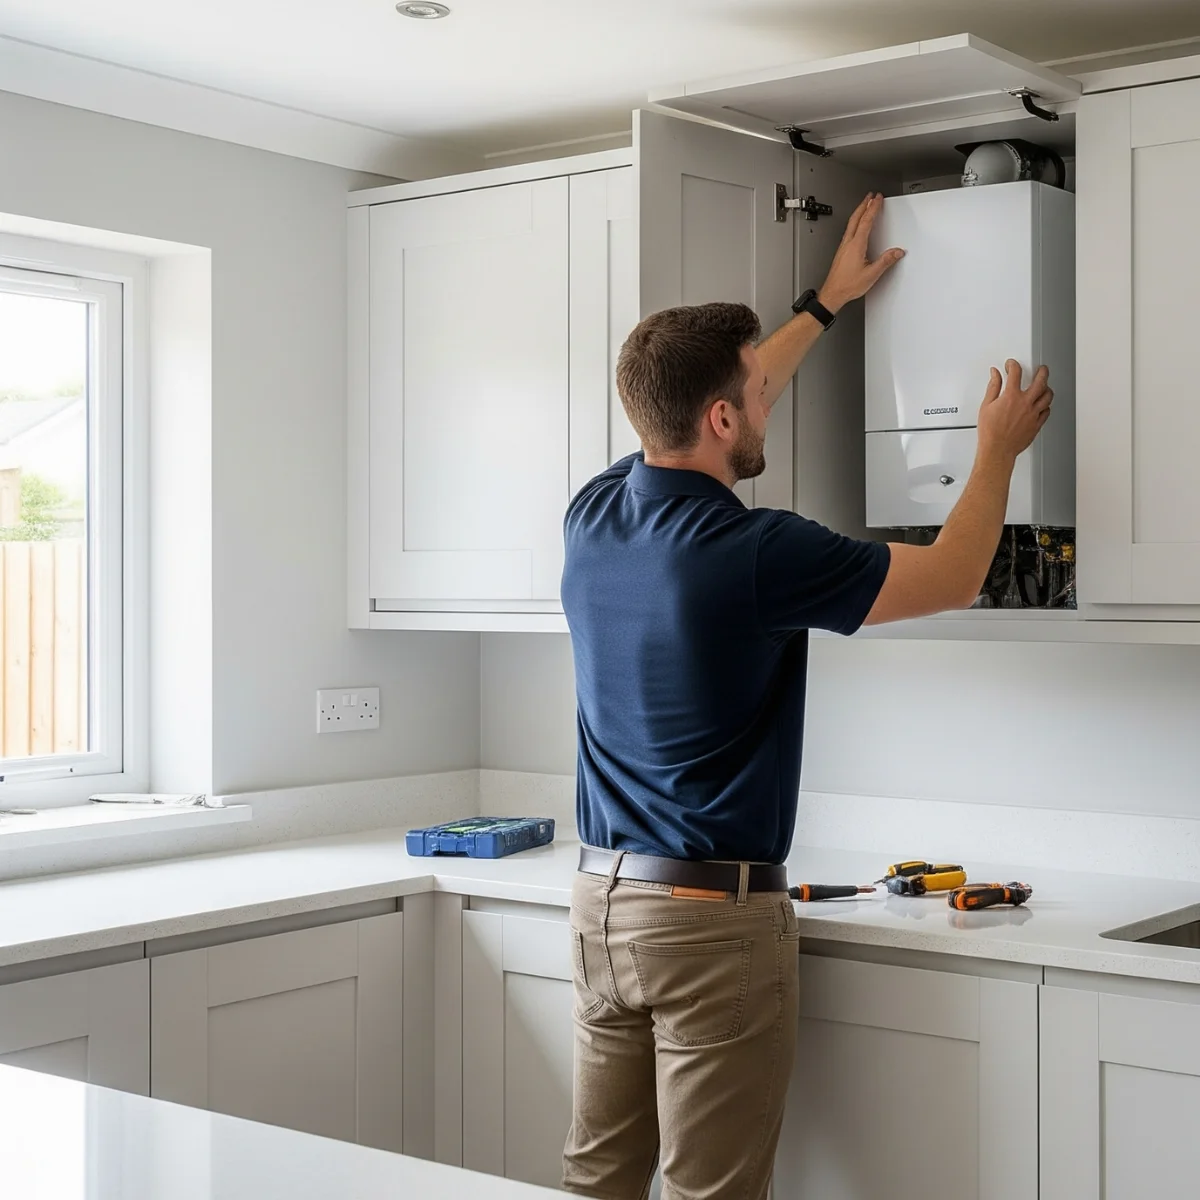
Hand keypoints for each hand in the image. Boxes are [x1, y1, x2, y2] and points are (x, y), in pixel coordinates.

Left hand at [817, 193, 904, 312]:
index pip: (866, 221)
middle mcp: (848, 243)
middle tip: (871, 196)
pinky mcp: (841, 252)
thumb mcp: (871, 274)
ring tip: (865, 206)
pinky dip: (855, 223)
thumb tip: (897, 252)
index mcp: (856, 245)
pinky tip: (857, 225)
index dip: (873, 208)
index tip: (878, 198)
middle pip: (856, 218)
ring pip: (851, 223)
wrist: (833, 293)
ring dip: (859, 212)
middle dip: (864, 205)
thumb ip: (885, 261)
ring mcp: (843, 247)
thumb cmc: (847, 285)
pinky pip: (849, 231)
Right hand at [976, 360, 1052, 463]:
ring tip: (1045, 385)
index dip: (1013, 365)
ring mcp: (1033, 414)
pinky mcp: (1037, 424)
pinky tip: (1043, 405)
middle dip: (1042, 371)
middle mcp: (1025, 403)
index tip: (1011, 365)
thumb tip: (995, 375)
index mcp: (1011, 397)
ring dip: (1047, 388)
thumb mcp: (986, 406)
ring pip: (1048, 395)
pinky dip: (1046, 406)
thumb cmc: (990, 432)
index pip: (1015, 373)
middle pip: (1040, 380)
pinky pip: (1047, 411)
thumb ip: (993, 387)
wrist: (997, 450)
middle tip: (1041, 369)